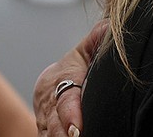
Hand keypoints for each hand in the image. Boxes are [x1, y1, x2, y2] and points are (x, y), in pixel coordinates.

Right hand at [34, 21, 106, 136]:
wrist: (49, 80)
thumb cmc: (75, 65)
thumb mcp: (85, 50)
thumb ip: (97, 38)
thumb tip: (109, 26)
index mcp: (59, 79)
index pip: (65, 98)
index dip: (70, 114)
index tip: (78, 128)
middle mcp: (48, 101)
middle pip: (55, 122)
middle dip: (64, 132)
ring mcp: (44, 118)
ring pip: (49, 133)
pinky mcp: (44, 130)